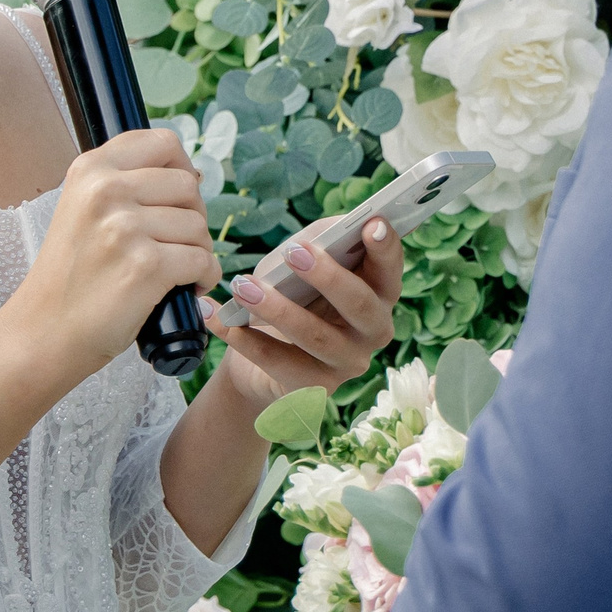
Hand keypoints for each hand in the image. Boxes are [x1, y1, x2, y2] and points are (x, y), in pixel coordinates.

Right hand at [13, 129, 219, 374]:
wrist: (44, 332)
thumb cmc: (71, 276)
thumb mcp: (82, 209)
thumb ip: (125, 183)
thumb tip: (191, 174)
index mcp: (90, 169)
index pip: (163, 142)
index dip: (182, 168)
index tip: (177, 197)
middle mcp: (105, 191)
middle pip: (187, 185)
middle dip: (193, 216)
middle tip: (175, 243)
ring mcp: (124, 228)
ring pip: (198, 225)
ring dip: (197, 251)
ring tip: (173, 270)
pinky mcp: (144, 266)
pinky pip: (202, 260)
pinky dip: (203, 277)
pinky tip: (185, 287)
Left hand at [203, 215, 403, 410]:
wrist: (258, 354)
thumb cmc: (290, 295)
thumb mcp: (300, 263)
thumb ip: (317, 242)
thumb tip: (326, 231)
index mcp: (378, 293)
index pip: (391, 270)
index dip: (386, 248)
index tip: (371, 223)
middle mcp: (373, 331)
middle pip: (360, 305)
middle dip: (327, 276)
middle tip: (293, 252)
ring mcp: (348, 363)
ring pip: (317, 337)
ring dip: (277, 309)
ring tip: (243, 286)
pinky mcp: (316, 389)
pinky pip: (281, 363)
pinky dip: (246, 340)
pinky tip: (220, 318)